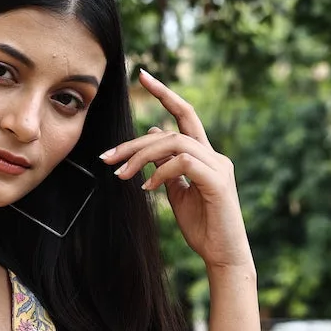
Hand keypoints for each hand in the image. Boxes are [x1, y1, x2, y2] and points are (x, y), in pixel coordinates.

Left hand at [100, 70, 253, 273]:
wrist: (223, 256)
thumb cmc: (202, 227)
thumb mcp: (177, 192)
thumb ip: (166, 166)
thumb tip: (150, 138)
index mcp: (205, 155)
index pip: (184, 114)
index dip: (164, 93)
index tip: (141, 74)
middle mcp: (215, 155)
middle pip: (171, 130)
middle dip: (134, 142)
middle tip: (106, 158)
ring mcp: (219, 167)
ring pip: (175, 143)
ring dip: (142, 157)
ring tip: (123, 176)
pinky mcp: (218, 182)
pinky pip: (184, 163)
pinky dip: (161, 172)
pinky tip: (148, 189)